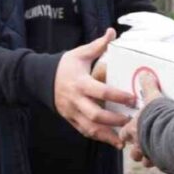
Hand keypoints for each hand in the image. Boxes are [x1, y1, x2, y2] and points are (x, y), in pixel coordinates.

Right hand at [54, 29, 134, 147]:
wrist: (41, 79)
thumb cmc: (65, 65)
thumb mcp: (79, 54)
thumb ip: (98, 46)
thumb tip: (112, 32)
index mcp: (80, 83)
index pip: (101, 91)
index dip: (117, 96)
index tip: (132, 98)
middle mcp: (75, 100)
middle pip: (96, 115)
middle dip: (115, 119)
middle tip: (132, 120)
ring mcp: (72, 112)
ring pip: (90, 128)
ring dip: (108, 134)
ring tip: (126, 138)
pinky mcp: (71, 120)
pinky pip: (85, 132)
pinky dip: (100, 138)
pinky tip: (114, 141)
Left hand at [120, 71, 162, 166]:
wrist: (173, 133)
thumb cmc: (160, 115)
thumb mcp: (154, 98)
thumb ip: (149, 87)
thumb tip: (145, 74)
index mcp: (133, 129)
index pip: (124, 133)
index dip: (127, 131)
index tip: (131, 129)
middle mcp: (139, 145)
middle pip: (133, 152)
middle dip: (137, 149)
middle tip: (145, 142)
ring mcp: (150, 155)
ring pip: (145, 161)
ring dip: (149, 157)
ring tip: (156, 152)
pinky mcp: (162, 161)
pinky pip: (160, 164)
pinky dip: (163, 161)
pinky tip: (168, 157)